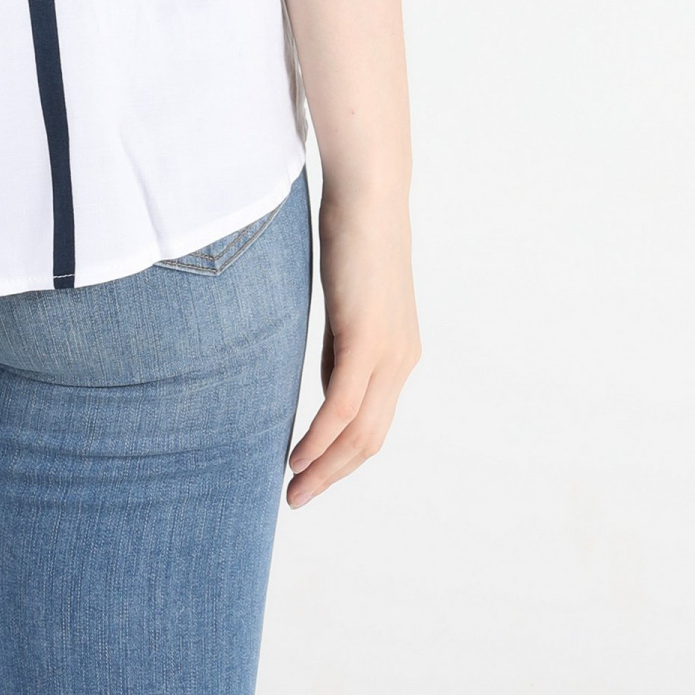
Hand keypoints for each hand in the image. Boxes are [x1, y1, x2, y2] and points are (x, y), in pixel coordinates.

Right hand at [286, 183, 418, 506]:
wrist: (370, 196)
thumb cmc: (353, 237)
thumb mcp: (346, 303)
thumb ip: (340, 346)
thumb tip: (327, 383)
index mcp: (398, 354)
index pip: (373, 423)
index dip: (342, 455)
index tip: (310, 474)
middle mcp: (401, 361)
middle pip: (370, 439)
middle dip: (333, 474)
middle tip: (298, 498)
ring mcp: (388, 353)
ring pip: (359, 433)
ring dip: (325, 467)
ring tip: (294, 488)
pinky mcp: (367, 340)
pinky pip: (342, 407)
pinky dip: (320, 439)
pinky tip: (297, 457)